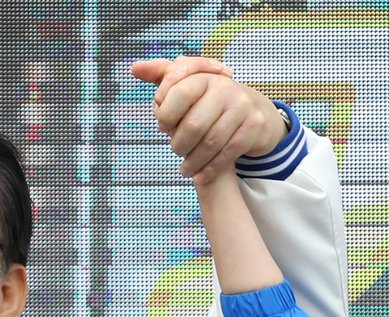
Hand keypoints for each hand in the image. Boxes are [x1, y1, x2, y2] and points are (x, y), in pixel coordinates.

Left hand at [132, 56, 287, 184]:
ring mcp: (241, 106)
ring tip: (185, 169)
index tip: (163, 126)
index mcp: (204, 75)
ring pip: (211, 141)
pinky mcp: (253, 125)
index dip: (166, 114)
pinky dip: (210, 168)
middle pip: (194, 123)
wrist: (251, 109)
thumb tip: (135, 68)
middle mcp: (225, 87)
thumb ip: (162, 75)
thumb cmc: (210, 97)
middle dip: (179, 142)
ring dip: (193, 160)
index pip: (179, 93)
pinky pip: (228, 152)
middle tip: (174, 150)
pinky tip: (199, 176)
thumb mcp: (188, 82)